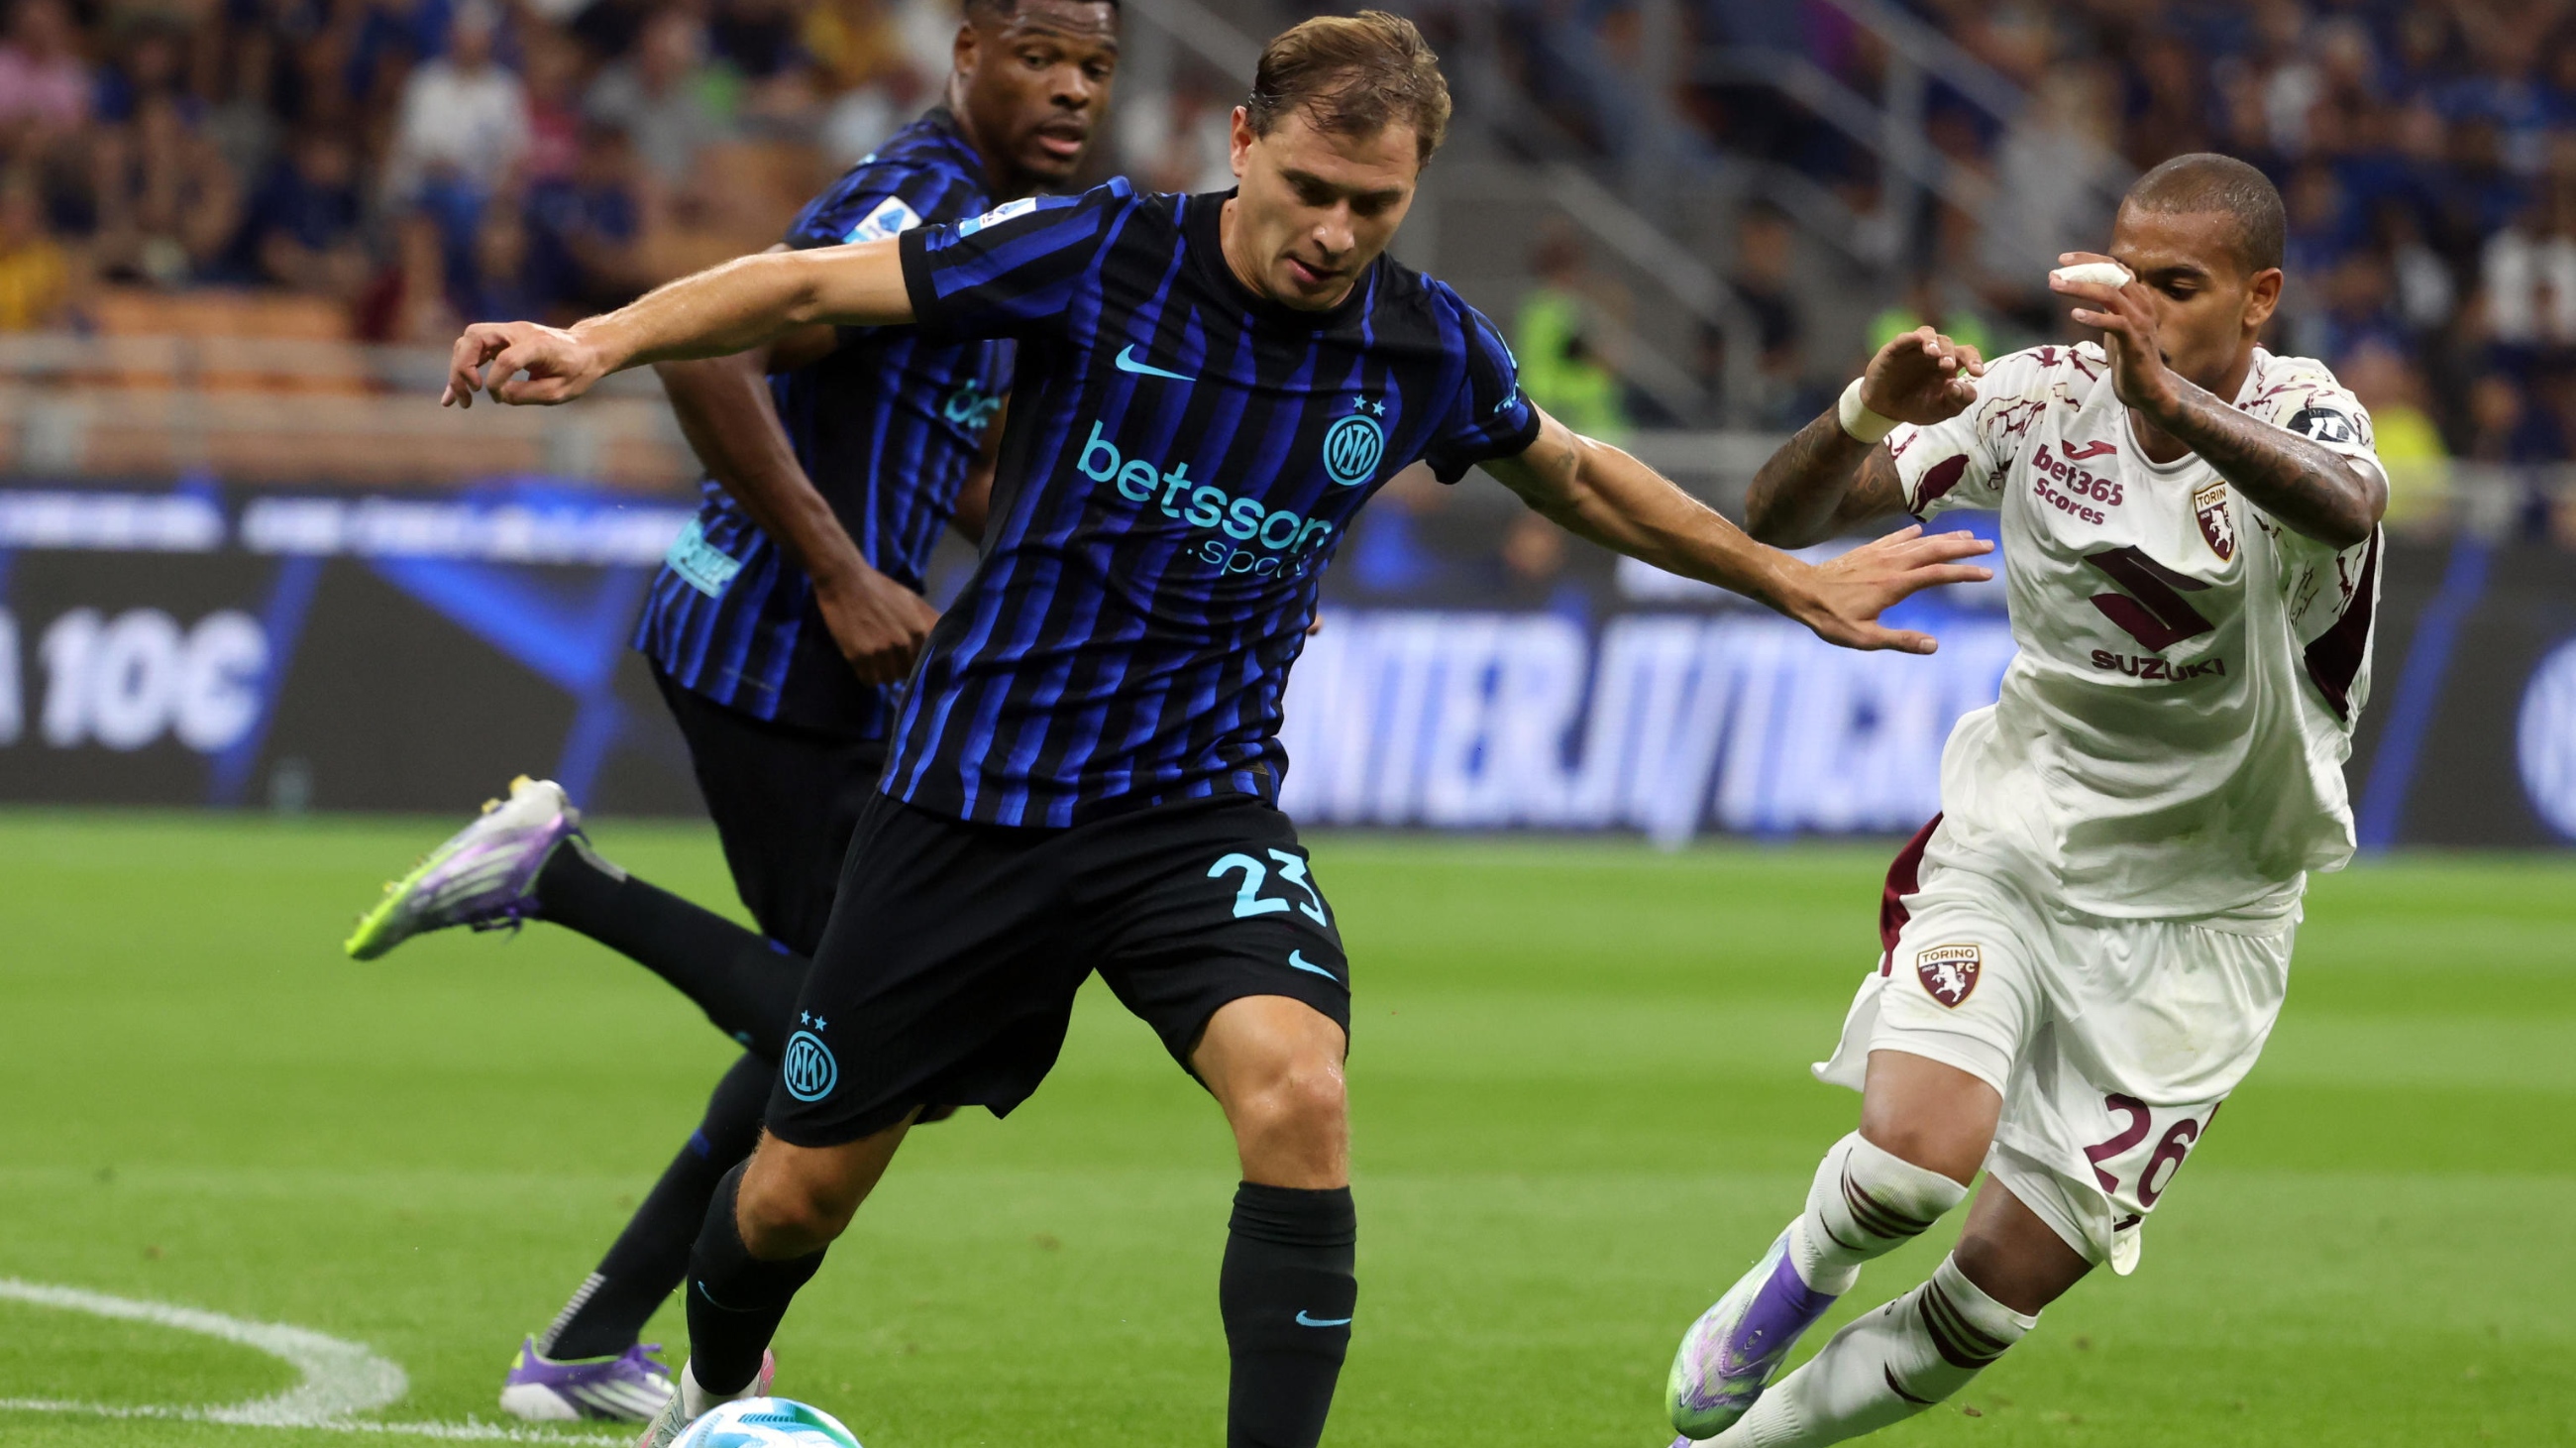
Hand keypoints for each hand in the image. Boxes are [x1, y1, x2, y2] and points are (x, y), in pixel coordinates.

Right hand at [442, 321, 613, 407]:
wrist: (587, 349)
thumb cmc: (577, 370)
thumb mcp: (560, 391)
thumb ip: (527, 394)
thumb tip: (498, 395)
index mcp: (538, 344)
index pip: (506, 358)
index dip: (496, 381)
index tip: (499, 398)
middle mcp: (518, 332)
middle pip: (475, 337)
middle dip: (463, 367)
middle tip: (468, 395)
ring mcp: (507, 332)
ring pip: (468, 340)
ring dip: (458, 368)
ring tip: (463, 399)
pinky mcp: (501, 339)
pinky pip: (472, 349)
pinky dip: (461, 368)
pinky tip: (453, 395)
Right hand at [815, 564, 940, 683]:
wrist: (845, 582)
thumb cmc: (881, 590)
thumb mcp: (913, 601)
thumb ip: (932, 622)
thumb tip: (950, 641)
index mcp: (920, 630)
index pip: (928, 663)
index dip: (920, 663)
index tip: (914, 660)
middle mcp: (904, 644)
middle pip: (909, 673)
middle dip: (902, 667)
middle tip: (891, 655)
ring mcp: (881, 652)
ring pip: (889, 680)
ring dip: (884, 673)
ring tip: (877, 657)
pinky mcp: (859, 658)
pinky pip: (869, 681)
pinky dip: (868, 675)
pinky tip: (865, 661)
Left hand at [1784, 525, 1994, 653]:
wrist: (1800, 590)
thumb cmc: (1830, 618)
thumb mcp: (1865, 638)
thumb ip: (1900, 641)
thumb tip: (1934, 646)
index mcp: (1895, 584)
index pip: (1939, 574)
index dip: (1966, 573)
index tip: (1988, 573)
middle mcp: (1891, 564)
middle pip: (1935, 550)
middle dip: (1964, 547)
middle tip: (1989, 545)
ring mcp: (1879, 554)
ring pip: (1918, 541)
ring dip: (1944, 537)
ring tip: (1966, 535)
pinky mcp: (1866, 551)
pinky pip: (1894, 538)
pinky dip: (1910, 534)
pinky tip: (1919, 530)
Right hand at [1858, 326, 1986, 423]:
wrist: (1885, 410)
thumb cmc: (1917, 406)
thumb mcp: (1941, 410)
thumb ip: (1958, 401)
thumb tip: (1959, 386)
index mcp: (1949, 365)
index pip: (1966, 353)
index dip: (1974, 359)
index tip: (1977, 373)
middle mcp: (1934, 353)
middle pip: (1948, 343)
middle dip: (1949, 354)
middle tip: (1947, 367)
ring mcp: (1914, 349)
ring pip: (1928, 334)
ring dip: (1933, 342)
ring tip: (1933, 354)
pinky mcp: (1894, 350)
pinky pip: (1904, 339)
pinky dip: (1910, 338)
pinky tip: (1916, 340)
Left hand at [2051, 251, 2176, 415]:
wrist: (2147, 388)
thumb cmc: (2128, 355)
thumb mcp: (2116, 322)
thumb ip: (2107, 303)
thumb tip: (2086, 286)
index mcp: (2138, 297)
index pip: (2115, 267)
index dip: (2090, 260)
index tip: (2063, 260)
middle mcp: (2142, 304)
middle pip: (2112, 275)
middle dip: (2081, 270)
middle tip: (2054, 273)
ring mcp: (2140, 322)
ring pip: (2111, 294)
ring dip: (2080, 288)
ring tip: (2056, 286)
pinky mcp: (2135, 342)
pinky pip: (2115, 323)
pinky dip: (2094, 317)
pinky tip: (2074, 314)